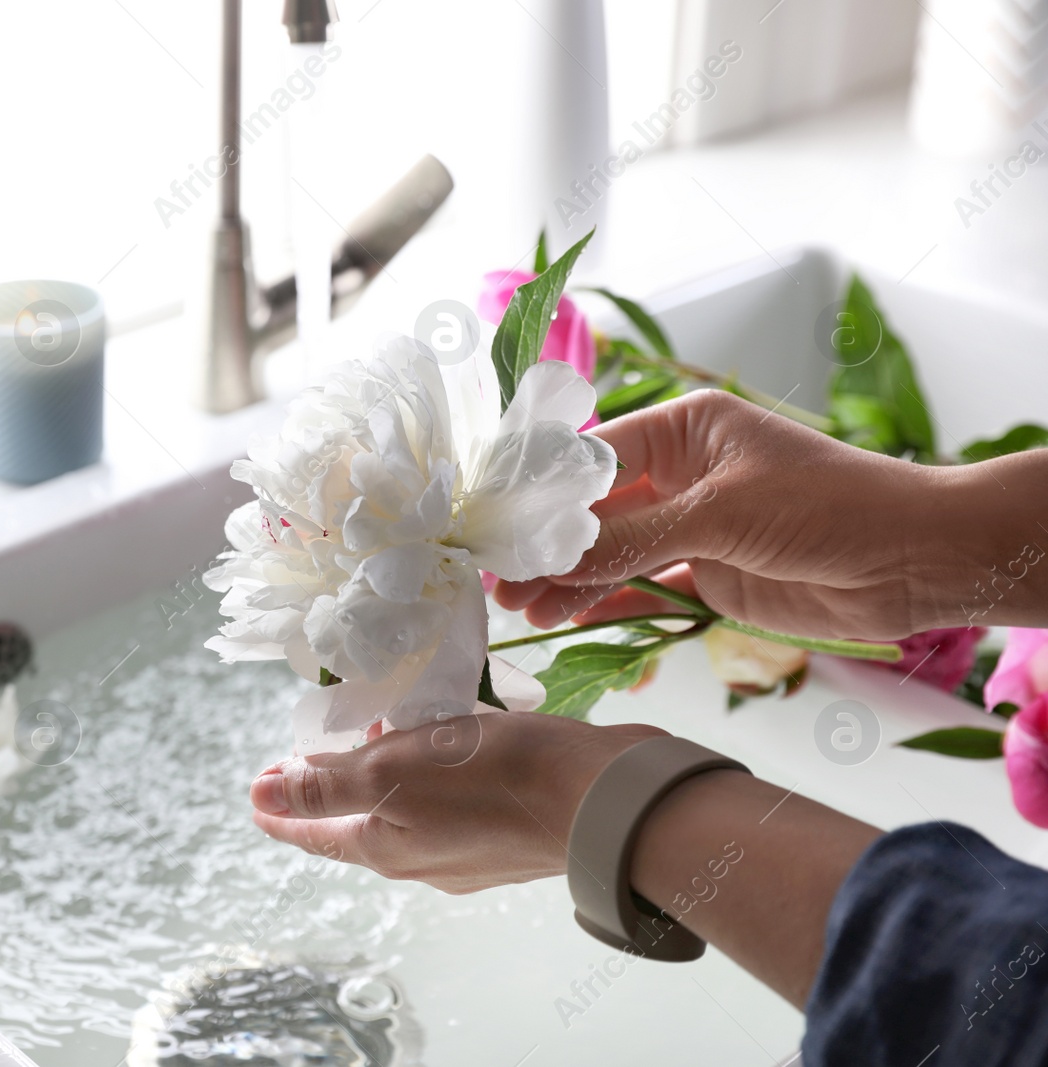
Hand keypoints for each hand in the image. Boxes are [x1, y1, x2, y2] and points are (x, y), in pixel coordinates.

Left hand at [251, 709, 881, 1007]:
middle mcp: (425, 859)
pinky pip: (453, 799)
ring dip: (386, 778)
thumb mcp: (392, 775)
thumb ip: (327, 786)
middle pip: (361, 825)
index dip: (283, 812)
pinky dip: (434, 771)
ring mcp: (471, 849)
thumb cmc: (496, 782)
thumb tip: (260, 794)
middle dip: (332, 793)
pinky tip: (446, 740)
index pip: (317, 831)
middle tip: (310, 760)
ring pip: (409, 811)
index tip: (255, 796)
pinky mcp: (511, 826)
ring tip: (377, 734)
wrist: (602, 797)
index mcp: (388, 848)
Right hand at [495, 389, 1031, 639]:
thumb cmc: (828, 507)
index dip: (543, 495)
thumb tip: (553, 561)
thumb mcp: (721, 513)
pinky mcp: (709, 575)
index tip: (497, 528)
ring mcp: (694, 526)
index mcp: (685, 429)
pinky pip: (641, 586)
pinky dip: (604, 601)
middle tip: (501, 581)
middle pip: (595, 510)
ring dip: (568, 580)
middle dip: (549, 545)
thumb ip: (633, 538)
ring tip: (524, 609)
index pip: (593, 457)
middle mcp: (683, 473)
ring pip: (612, 553)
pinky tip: (565, 616)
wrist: (914, 562)